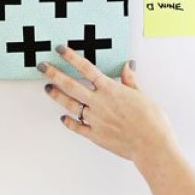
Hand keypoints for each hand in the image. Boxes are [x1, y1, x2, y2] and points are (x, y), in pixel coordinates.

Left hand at [38, 45, 176, 167]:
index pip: (86, 69)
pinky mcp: (95, 135)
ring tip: (47, 88)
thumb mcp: (142, 95)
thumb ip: (130, 81)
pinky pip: (77, 127)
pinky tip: (63, 118)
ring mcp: (95, 119)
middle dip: (54, 74)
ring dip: (57, 95)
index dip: (71, 58)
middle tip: (42, 66)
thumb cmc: (152, 120)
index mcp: (110, 90)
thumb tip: (127, 66)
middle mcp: (99, 103)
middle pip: (71, 85)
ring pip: (70, 104)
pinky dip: (69, 122)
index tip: (60, 49)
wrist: (152, 145)